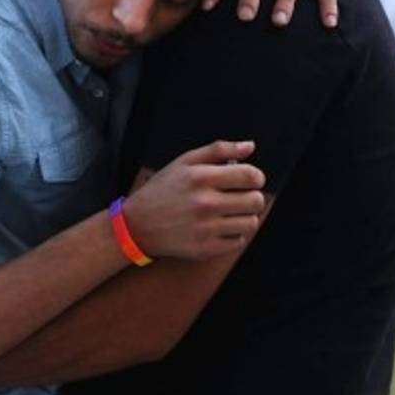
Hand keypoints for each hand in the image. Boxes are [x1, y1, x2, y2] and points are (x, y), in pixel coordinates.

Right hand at [122, 140, 265, 259]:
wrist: (137, 225)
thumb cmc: (163, 190)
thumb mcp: (185, 162)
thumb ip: (219, 150)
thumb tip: (250, 146)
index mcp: (201, 178)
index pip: (249, 176)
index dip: (256, 177)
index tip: (251, 179)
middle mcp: (204, 204)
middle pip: (255, 201)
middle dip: (254, 196)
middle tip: (242, 196)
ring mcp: (205, 229)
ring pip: (251, 223)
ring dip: (246, 216)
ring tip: (232, 212)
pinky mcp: (205, 249)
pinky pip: (238, 241)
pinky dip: (234, 234)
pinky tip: (221, 226)